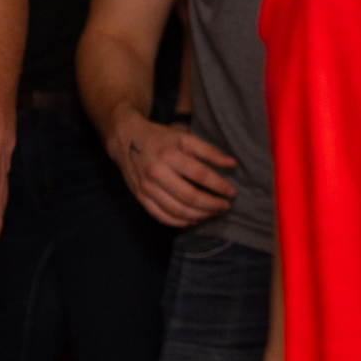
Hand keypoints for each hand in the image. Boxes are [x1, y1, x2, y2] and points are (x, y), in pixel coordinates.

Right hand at [110, 113, 237, 227]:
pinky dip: (179, 222)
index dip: (219, 186)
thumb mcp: (185, 138)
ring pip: (176, 210)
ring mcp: (146, 187)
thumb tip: (233, 164)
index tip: (232, 192)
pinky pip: (160, 216)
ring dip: (199, 215)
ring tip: (213, 213)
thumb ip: (210, 151)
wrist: (127, 140)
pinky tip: (194, 219)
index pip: (200, 175)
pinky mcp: (140, 197)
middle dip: (211, 205)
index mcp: (169, 155)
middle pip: (188, 197)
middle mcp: (156, 173)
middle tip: (225, 206)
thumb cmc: (161, 139)